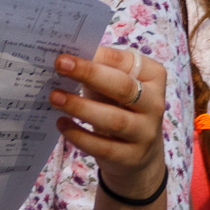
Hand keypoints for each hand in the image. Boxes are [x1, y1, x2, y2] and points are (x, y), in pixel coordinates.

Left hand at [50, 44, 167, 201]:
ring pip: (115, 120)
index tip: (68, 52)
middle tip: (60, 65)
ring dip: (81, 107)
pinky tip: (62, 124)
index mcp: (152, 77)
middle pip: (123, 87)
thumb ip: (97, 71)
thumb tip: (65, 58)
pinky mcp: (132, 157)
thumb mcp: (113, 87)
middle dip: (90, 74)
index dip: (97, 56)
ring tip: (55, 97)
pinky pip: (104, 147)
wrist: (139, 154)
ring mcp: (146, 132)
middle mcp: (154, 103)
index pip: (125, 62)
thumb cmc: (120, 108)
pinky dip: (80, 135)